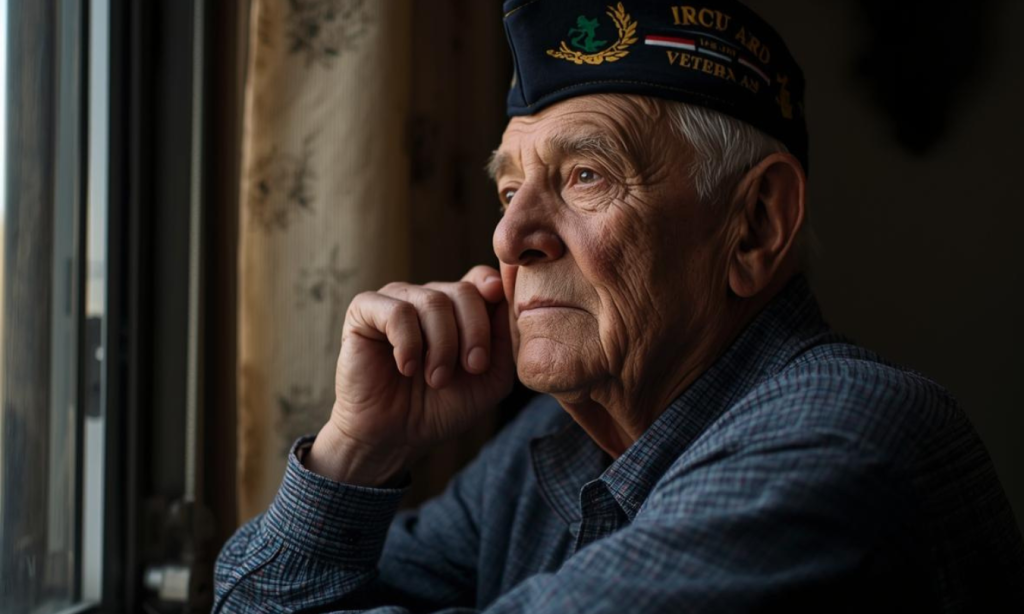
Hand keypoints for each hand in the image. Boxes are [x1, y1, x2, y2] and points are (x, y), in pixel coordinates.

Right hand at [306, 265, 514, 485]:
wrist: (396, 436)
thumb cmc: (442, 407)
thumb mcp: (490, 378)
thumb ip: (504, 340)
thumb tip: (505, 298)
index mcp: (458, 308)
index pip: (481, 279)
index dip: (493, 288)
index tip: (498, 304)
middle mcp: (428, 298)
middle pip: (464, 291)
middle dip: (475, 333)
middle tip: (472, 368)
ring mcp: (396, 301)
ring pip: (432, 301)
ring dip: (442, 346)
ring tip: (437, 379)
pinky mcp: (365, 311)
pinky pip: (396, 312)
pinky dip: (408, 344)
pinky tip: (406, 368)